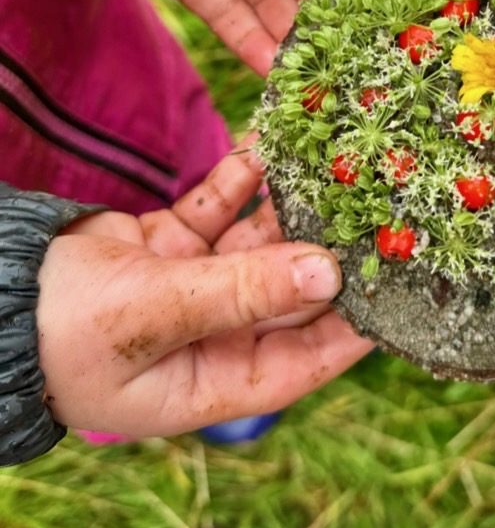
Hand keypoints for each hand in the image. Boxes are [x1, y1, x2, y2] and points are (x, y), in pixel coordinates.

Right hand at [36, 146, 372, 435]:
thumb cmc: (61, 329)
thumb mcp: (152, 315)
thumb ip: (240, 292)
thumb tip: (328, 275)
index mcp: (211, 382)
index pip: (304, 361)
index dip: (353, 329)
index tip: (400, 291)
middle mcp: (211, 335)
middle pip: (288, 293)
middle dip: (327, 250)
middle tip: (379, 208)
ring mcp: (192, 285)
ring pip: (258, 243)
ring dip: (288, 205)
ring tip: (334, 163)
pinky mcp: (170, 242)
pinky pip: (218, 209)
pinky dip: (239, 179)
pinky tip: (269, 145)